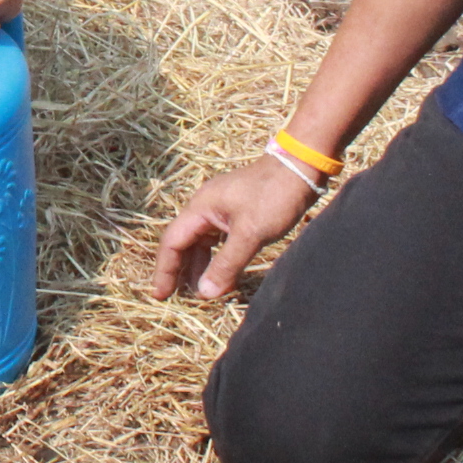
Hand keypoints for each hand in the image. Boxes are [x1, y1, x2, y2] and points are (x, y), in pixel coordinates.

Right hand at [151, 153, 323, 302]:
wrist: (301, 166)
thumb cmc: (274, 195)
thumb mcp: (250, 234)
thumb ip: (226, 264)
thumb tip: (204, 293)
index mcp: (200, 207)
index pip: (173, 242)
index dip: (165, 270)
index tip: (160, 295)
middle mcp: (205, 206)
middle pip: (183, 241)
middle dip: (178, 269)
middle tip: (173, 296)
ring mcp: (222, 207)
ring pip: (201, 241)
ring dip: (198, 265)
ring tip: (199, 290)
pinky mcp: (238, 211)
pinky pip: (218, 238)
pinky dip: (216, 257)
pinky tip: (222, 272)